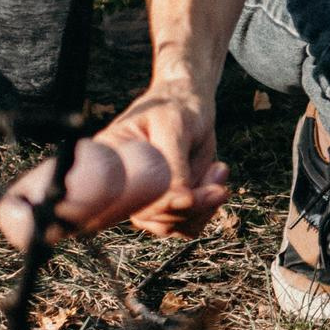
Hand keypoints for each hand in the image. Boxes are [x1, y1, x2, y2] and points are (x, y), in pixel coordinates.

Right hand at [99, 81, 229, 234]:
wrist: (190, 104)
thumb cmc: (176, 108)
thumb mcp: (173, 128)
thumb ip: (173, 165)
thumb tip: (181, 201)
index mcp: (109, 163)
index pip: (124, 202)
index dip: (157, 206)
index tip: (188, 197)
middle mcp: (123, 187)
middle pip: (152, 217)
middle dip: (192, 204)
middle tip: (220, 175)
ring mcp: (144, 199)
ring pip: (172, 225)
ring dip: (203, 205)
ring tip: (219, 169)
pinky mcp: (167, 205)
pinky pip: (187, 224)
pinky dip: (208, 206)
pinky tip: (215, 175)